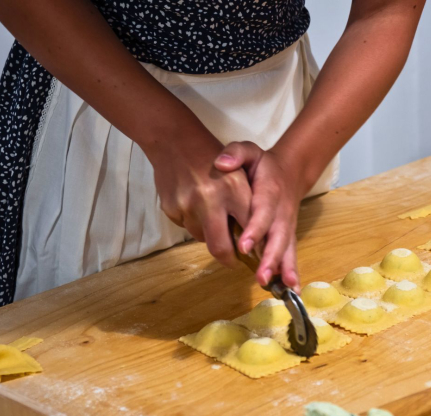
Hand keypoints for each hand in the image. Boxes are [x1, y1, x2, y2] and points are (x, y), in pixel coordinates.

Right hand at [143, 124, 251, 268]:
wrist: (174, 139)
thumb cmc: (213, 155)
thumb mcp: (240, 170)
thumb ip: (249, 202)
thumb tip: (257, 238)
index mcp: (234, 188)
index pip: (250, 229)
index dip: (254, 247)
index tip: (258, 257)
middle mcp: (211, 200)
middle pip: (221, 248)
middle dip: (230, 260)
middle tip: (235, 260)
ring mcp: (188, 206)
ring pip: (203, 238)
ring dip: (210, 234)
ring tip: (213, 216)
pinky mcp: (171, 210)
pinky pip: (187, 227)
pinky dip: (194, 222)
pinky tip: (195, 205)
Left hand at [214, 142, 307, 289]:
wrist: (291, 171)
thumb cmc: (263, 165)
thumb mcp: (249, 151)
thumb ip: (236, 153)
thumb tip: (221, 163)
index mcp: (269, 192)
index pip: (262, 212)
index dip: (255, 229)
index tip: (244, 245)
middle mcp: (281, 212)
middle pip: (278, 237)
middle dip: (271, 258)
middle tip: (262, 276)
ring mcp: (287, 226)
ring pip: (286, 249)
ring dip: (284, 269)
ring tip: (281, 288)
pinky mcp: (288, 236)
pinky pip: (291, 255)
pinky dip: (292, 273)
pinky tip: (292, 291)